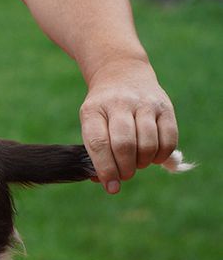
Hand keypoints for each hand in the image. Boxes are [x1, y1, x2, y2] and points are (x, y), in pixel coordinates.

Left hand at [79, 57, 177, 193]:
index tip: (111, 186)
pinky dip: (162, 154)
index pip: (98, 143)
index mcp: (93, 111)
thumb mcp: (91, 124)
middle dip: (125, 168)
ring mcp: (144, 103)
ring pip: (147, 143)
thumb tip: (108, 184)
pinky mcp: (165, 106)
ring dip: (143, 163)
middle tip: (125, 175)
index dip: (105, 169)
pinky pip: (169, 137)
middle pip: (124, 144)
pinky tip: (154, 157)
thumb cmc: (103, 110)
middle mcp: (119, 104)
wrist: (122, 73)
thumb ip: (96, 153)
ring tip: (138, 163)